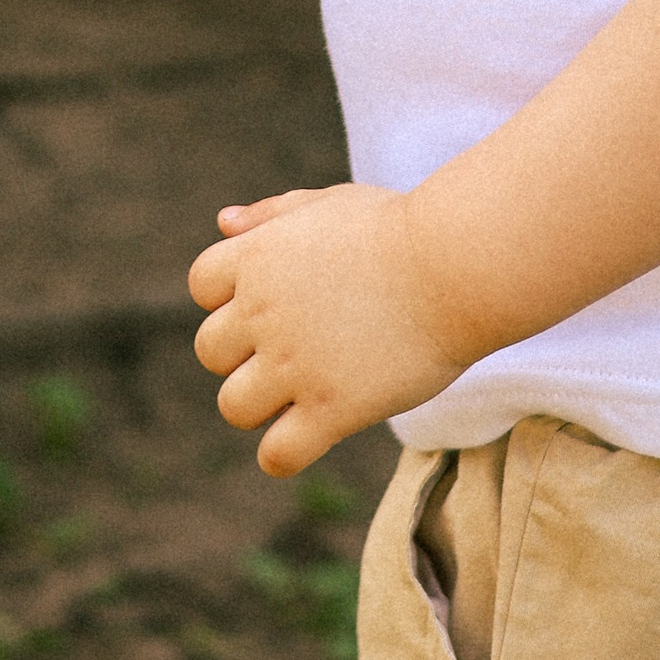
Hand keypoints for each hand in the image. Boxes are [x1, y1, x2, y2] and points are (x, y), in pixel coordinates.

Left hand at [187, 183, 470, 474]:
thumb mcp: (330, 204)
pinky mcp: (331, 409)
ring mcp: (294, 363)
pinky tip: (309, 436)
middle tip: (291, 351)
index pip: (201, 285)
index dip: (229, 296)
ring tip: (299, 395)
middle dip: (241, 353)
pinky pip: (277, 454)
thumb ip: (273, 213)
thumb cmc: (401, 230)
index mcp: (258, 257)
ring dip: (258, 404)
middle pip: (210, 350)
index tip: (271, 303)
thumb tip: (223, 222)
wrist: (458, 266)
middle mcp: (264, 311)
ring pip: (233, 406)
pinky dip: (282, 455)